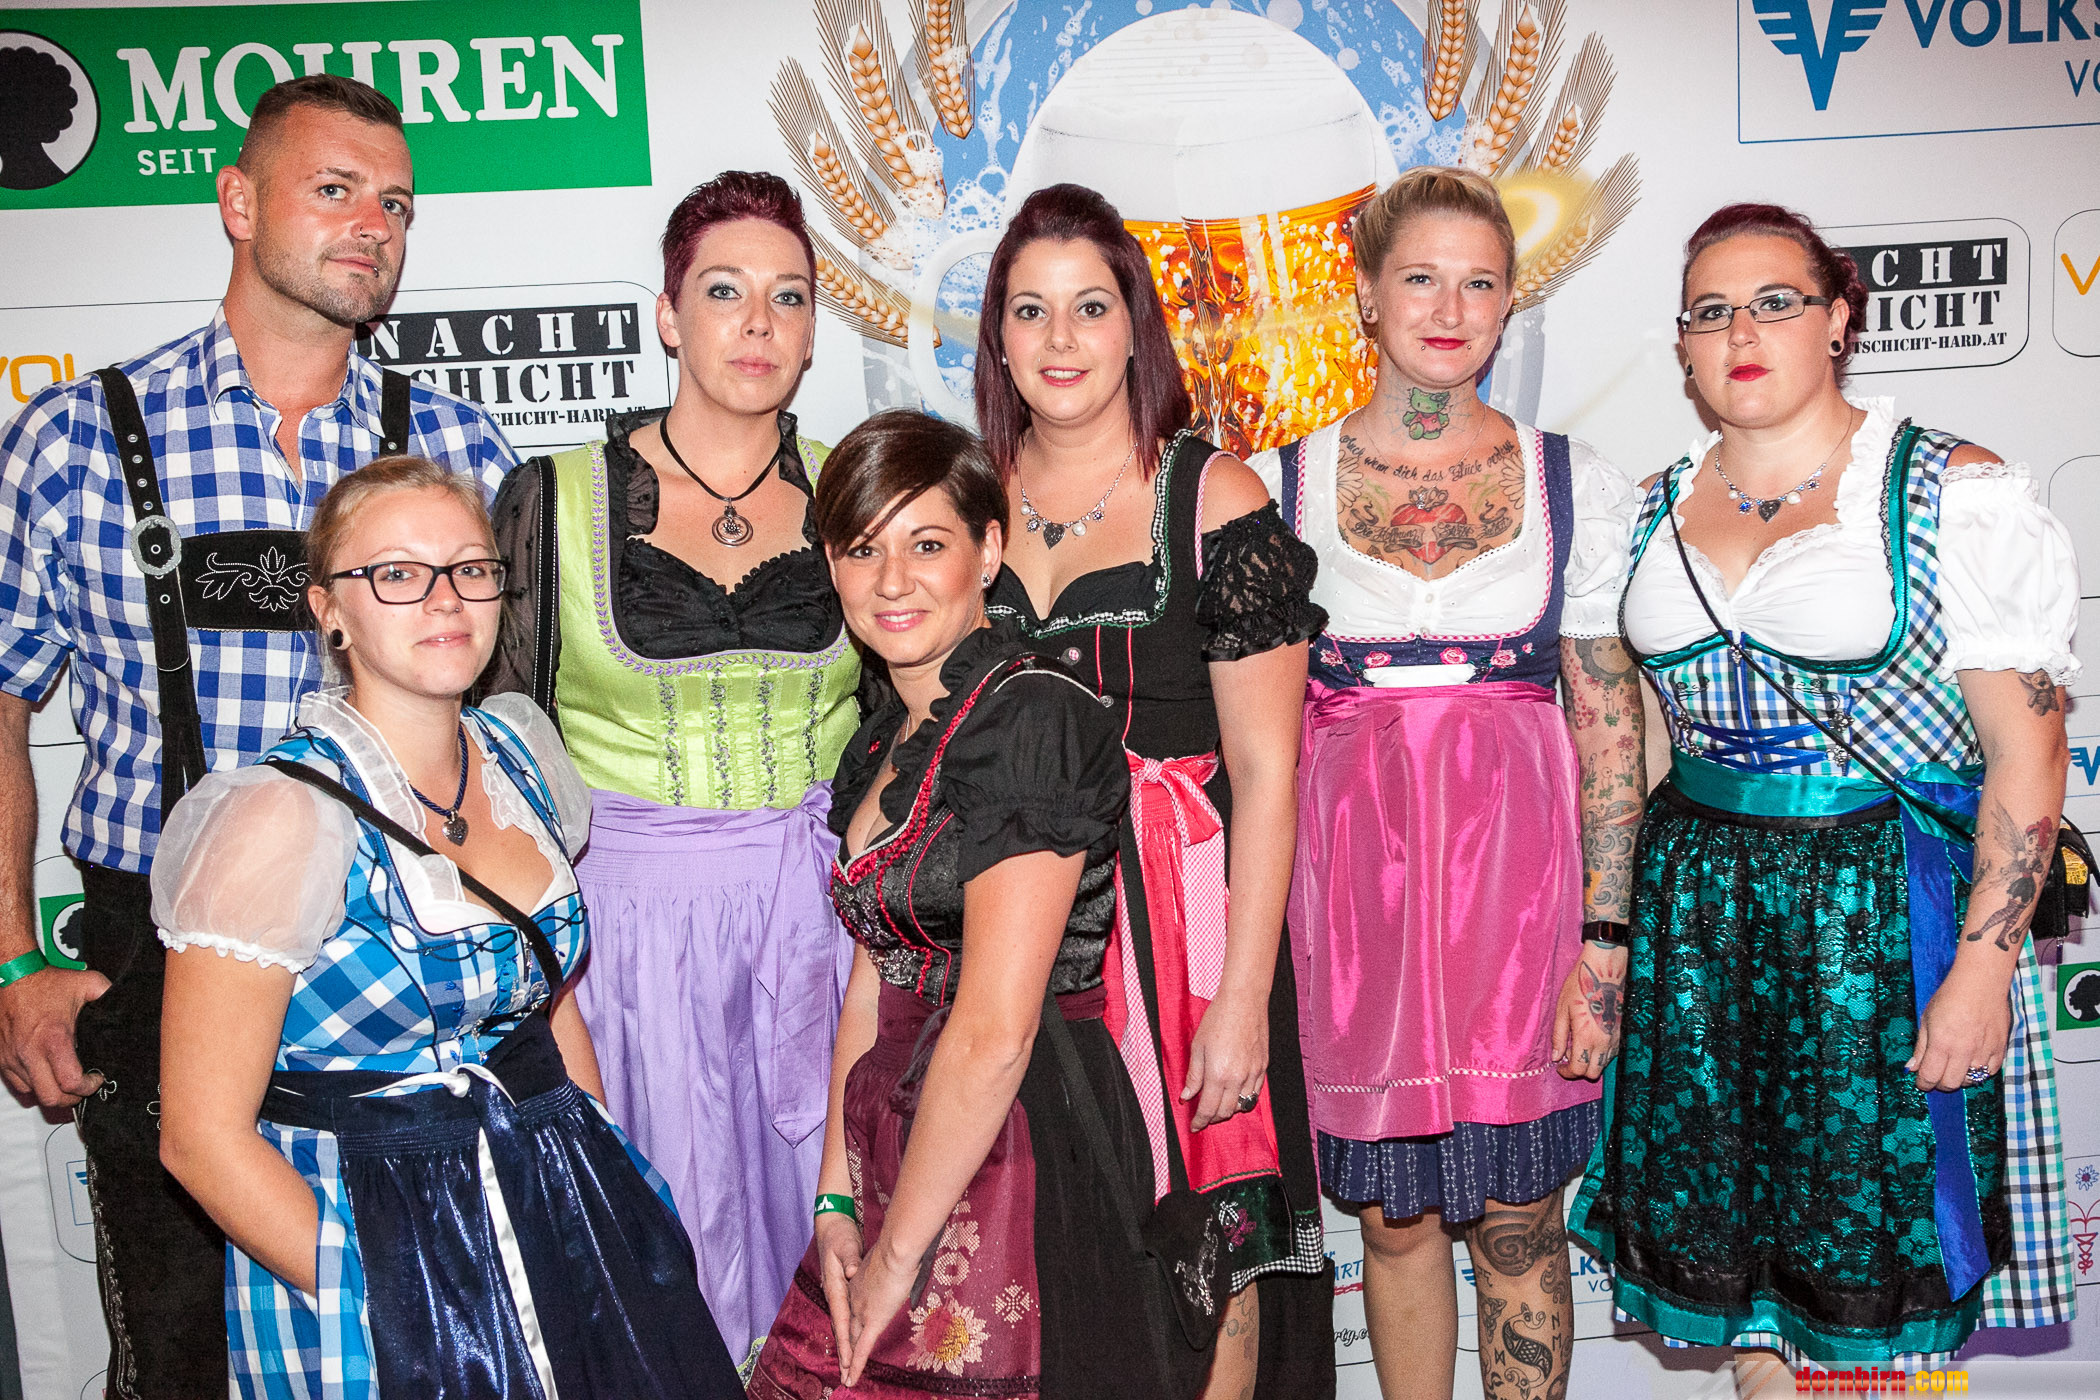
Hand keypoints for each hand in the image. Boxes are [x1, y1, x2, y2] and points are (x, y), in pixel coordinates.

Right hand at [0, 966, 108, 1106]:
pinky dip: (33, 1085)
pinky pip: (17, 1085)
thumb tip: (127, 1006)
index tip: (97, 1079)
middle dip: (71, 1099)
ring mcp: (13, 1058)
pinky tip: (46, 1074)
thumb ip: (109, 995)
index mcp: (53, 1039)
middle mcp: (30, 1053)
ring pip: (33, 1093)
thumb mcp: (87, 984)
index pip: (70, 1082)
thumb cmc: (47, 982)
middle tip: (83, 1088)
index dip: (88, 1087)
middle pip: (51, 1098)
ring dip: (51, 1092)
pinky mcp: (2, 1059)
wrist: (12, 976)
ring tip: (66, 1081)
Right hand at [813, 1210, 863, 1366]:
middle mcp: (834, 1293)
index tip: (849, 1361)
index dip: (845, 1343)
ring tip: (850, 1366)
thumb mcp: (845, 1244)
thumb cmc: (839, 1235)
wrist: (832, 1225)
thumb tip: (851, 1272)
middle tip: (848, 1376)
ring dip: (846, 1345)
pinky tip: (852, 1340)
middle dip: (845, 1352)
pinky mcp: (844, 1288)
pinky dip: (849, 1330)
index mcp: (835, 1287)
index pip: (841, 1321)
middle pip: (841, 1328)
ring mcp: (838, 1292)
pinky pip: (847, 1314)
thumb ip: (849, 1258)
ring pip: (843, 1324)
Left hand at [842, 1229, 918, 1386]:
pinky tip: (851, 1379)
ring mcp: (862, 1311)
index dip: (852, 1318)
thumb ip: (891, 1266)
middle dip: (846, 1345)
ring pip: (852, 1341)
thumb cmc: (900, 1247)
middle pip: (849, 1326)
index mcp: (859, 1282)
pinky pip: (862, 1349)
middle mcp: (856, 1298)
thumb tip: (903, 1262)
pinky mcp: (872, 1321)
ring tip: (845, 1378)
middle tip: (842, 1362)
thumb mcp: (891, 1257)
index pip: (854, 1305)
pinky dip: (856, 1365)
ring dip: (848, 1362)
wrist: (896, 1249)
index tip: (852, 1328)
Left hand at [1184, 987, 1268, 1129]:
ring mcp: (1253, 1073)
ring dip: (1229, 1110)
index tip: (1194, 1126)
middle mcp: (1238, 1078)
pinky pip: (1255, 1092)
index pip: (1208, 1109)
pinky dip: (1244, 1098)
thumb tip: (1187, 1096)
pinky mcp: (1263, 1066)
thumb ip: (1194, 1076)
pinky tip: (1235, 1093)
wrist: (1244, 1001)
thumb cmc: (1218, 1019)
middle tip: (1204, 1116)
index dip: (1200, 1121)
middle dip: (1213, 1118)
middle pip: (1226, 1112)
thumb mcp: (1197, 1047)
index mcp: (1218, 1074)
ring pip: (1242, 1105)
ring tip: (1219, 1105)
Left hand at [1552, 944, 1625, 1081]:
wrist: (1606, 968)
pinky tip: (1593, 1036)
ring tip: (1579, 1042)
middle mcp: (1605, 1042)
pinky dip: (1602, 1052)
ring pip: (1604, 1063)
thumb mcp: (1562, 1010)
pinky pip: (1613, 1052)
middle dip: (1580, 1069)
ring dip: (1591, 1060)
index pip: (1579, 1070)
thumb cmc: (1581, 985)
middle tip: (1569, 1055)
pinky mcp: (1624, 1031)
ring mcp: (1617, 1038)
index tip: (1559, 1066)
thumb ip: (1559, 1036)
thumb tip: (1556, 1057)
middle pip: (1593, 1072)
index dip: (1567, 1072)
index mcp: (1587, 1037)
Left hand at [1908, 962, 2011, 1092]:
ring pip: (1971, 1080)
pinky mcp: (2000, 1048)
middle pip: (1951, 1083)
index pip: (1931, 1076)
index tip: (1922, 1082)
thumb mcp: (1927, 1019)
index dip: (1924, 1083)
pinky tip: (1973, 1062)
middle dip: (1939, 1083)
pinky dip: (1980, 1072)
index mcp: (1942, 1043)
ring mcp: (1984, 1051)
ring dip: (1960, 1078)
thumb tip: (1913, 1068)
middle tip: (1936, 1075)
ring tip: (1954, 1066)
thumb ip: (1921, 1047)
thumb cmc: (1950, 997)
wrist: (1980, 983)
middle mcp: (1963, 1051)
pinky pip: (1990, 1072)